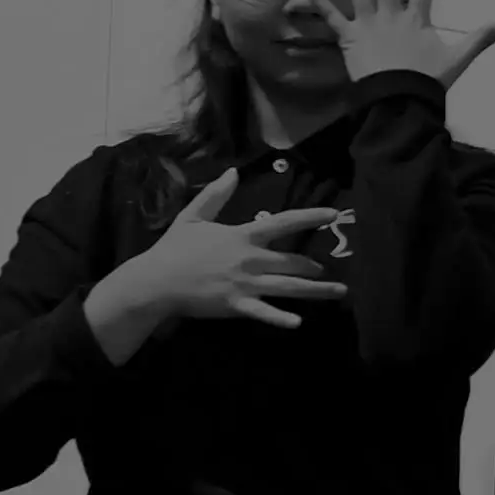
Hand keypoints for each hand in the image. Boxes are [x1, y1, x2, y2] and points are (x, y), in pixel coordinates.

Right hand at [125, 169, 348, 330]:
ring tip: (339, 292)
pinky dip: (281, 318)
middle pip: (293, 261)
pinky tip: (299, 322)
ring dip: (316, 290)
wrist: (156, 281)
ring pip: (288, 287)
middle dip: (313, 266)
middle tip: (326, 269)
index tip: (333, 214)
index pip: (283, 223)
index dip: (310, 217)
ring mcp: (245, 284)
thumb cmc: (174, 248)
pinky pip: (263, 313)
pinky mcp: (237, 305)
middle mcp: (251, 260)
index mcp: (243, 236)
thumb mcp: (193, 216)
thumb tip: (232, 172)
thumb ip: (216, 195)